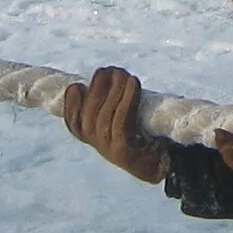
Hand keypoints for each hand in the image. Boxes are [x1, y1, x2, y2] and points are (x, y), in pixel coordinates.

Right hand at [59, 66, 168, 184]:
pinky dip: (127, 98)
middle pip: (88, 113)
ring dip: (116, 88)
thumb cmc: (141, 136)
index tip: (77, 86)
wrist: (161, 163)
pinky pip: (122, 119)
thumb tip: (103, 76)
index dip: (71, 103)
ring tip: (124, 73)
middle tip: (111, 70)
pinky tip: (133, 83)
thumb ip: (108, 104)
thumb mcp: (119, 121)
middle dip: (98, 86)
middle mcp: (95, 143)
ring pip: (105, 113)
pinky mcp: (123, 148)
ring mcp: (108, 147)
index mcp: (90, 137)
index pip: (72, 121)